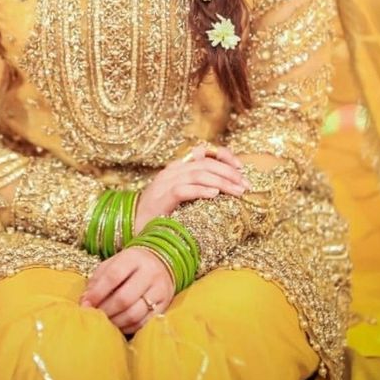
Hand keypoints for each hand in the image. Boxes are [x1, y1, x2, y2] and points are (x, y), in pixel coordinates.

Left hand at [79, 246, 175, 334]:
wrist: (161, 262)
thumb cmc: (130, 265)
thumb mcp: (113, 263)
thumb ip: (98, 279)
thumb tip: (84, 301)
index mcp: (133, 257)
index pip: (113, 276)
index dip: (97, 293)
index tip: (85, 304)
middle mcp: (149, 272)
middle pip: (124, 298)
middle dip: (106, 310)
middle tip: (95, 316)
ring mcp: (160, 289)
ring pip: (135, 313)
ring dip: (116, 322)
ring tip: (105, 322)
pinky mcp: (165, 304)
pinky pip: (144, 322)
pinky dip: (128, 327)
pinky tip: (119, 325)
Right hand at [134, 142, 248, 233]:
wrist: (132, 225)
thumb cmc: (159, 213)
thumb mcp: (179, 196)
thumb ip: (196, 186)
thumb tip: (222, 188)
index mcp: (177, 168)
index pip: (203, 153)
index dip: (224, 157)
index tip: (241, 168)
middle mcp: (172, 171)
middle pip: (205, 164)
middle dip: (229, 173)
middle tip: (246, 185)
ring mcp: (165, 184)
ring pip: (198, 174)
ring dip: (222, 182)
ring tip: (237, 191)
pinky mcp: (162, 199)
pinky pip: (183, 190)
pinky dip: (201, 190)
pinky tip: (214, 195)